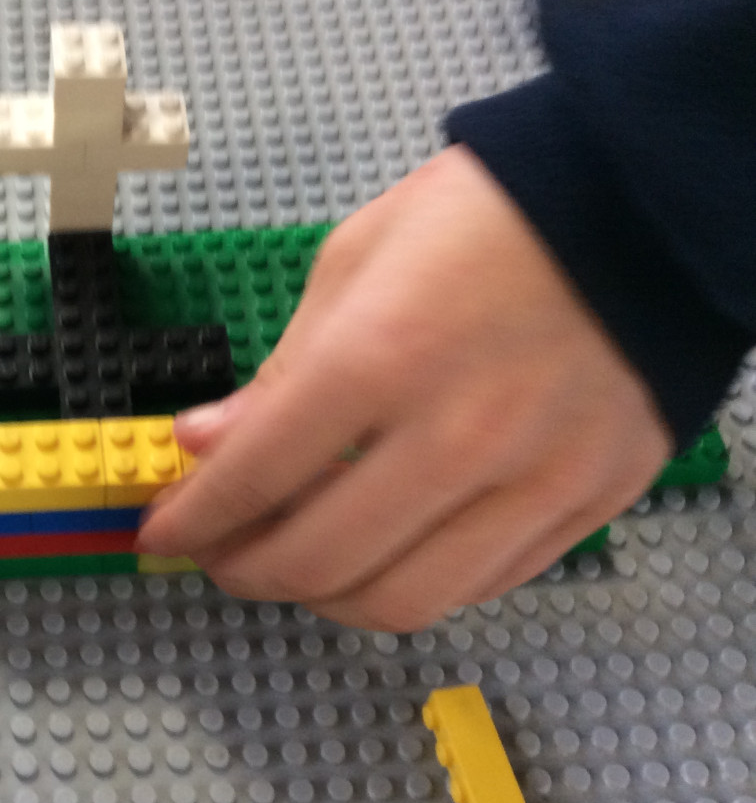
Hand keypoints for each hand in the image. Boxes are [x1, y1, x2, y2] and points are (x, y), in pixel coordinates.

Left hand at [136, 146, 671, 631]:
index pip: (254, 478)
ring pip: (401, 600)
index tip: (160, 529)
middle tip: (218, 554)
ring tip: (291, 566)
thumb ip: (279, 373)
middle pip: (319, 560)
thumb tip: (205, 444)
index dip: (191, 519)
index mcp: (381, 356)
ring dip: (321, 599)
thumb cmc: (487, 214)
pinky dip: (411, 585)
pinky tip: (379, 555)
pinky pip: (481, 586)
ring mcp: (534, 479)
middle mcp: (458, 435)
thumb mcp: (353, 263)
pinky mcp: (590, 502)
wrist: (642, 201)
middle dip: (243, 571)